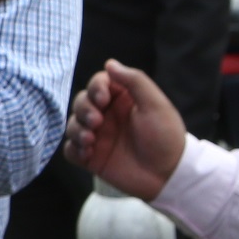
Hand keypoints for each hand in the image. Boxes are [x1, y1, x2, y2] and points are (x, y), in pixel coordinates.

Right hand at [65, 61, 187, 200]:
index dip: (95, 88)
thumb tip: (109, 63)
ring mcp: (98, 137)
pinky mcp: (92, 158)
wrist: (168, 175)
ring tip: (90, 140)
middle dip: (83, 110)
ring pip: (72, 124)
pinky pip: (71, 150)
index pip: (99, 83)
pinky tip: (88, 153)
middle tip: (96, 122)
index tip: (103, 99)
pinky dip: (74, 149)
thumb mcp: (155, 104)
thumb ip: (134, 81)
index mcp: (122, 99)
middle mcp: (107, 116)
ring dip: (76, 130)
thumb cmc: (165, 137)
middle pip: (81, 102)